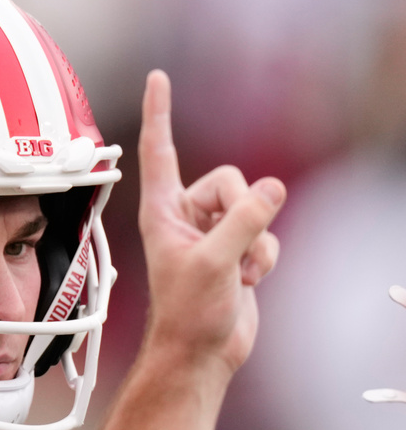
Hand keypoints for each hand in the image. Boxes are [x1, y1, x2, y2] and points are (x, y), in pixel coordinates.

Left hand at [137, 70, 285, 373]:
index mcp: (161, 211)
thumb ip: (244, 221)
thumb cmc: (189, 312)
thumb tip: (272, 188)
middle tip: (231, 250)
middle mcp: (184, 215)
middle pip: (230, 180)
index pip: (160, 150)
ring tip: (235, 273)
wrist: (201, 351)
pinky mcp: (235, 249)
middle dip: (243, 213)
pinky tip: (247, 281)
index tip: (158, 77)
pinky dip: (264, 258)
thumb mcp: (214, 262)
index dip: (159, 112)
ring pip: (254, 207)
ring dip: (255, 243)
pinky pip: (265, 234)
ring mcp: (212, 232)